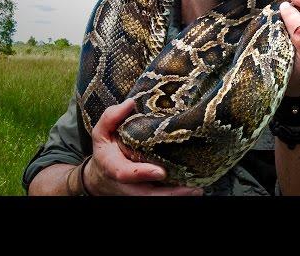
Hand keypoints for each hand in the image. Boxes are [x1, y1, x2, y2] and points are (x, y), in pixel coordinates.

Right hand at [84, 98, 203, 195]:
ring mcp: (140, 190)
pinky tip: (195, 187)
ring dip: (178, 195)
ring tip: (198, 189)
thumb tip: (131, 103)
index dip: (143, 173)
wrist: (102, 176)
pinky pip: (164, 194)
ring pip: (158, 197)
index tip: (161, 172)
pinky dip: (178, 193)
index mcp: (114, 167)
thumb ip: (111, 117)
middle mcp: (128, 184)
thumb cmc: (107, 150)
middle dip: (170, 194)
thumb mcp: (101, 133)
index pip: (126, 173)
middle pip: (148, 194)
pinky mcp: (150, 192)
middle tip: (192, 189)